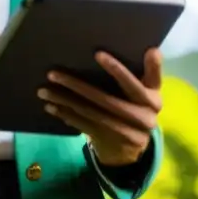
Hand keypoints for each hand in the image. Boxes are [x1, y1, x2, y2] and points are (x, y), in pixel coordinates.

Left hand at [38, 48, 162, 166]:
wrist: (133, 148)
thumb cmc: (138, 106)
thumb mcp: (148, 91)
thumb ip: (150, 72)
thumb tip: (151, 49)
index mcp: (153, 99)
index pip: (135, 83)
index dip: (118, 70)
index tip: (98, 54)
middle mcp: (143, 118)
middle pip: (106, 100)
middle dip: (77, 86)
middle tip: (53, 73)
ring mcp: (126, 133)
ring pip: (90, 113)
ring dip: (65, 100)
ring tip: (45, 90)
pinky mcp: (109, 141)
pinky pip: (85, 126)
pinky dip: (67, 115)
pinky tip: (52, 106)